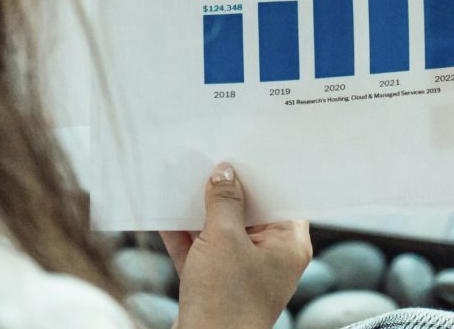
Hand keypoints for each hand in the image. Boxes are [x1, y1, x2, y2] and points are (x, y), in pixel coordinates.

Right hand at [160, 163, 311, 328]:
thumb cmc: (226, 301)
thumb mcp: (224, 240)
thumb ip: (224, 201)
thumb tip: (225, 173)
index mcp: (288, 244)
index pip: (280, 198)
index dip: (260, 176)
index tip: (241, 153)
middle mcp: (270, 257)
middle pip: (249, 213)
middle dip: (226, 190)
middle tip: (207, 160)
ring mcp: (243, 272)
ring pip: (223, 231)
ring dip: (201, 212)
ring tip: (182, 180)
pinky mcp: (217, 285)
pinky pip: (203, 251)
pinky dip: (186, 236)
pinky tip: (166, 215)